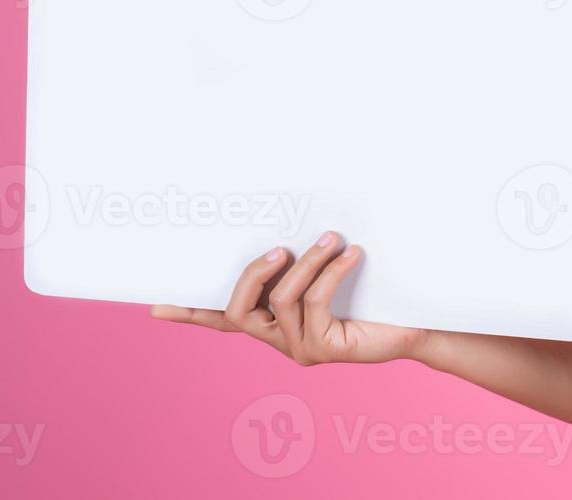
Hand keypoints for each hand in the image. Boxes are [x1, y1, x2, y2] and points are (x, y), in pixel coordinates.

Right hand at [150, 230, 433, 365]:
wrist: (415, 322)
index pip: (223, 319)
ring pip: (282, 301)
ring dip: (305, 263)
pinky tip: (353, 255)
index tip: (155, 307)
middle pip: (239, 311)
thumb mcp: (329, 268)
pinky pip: (316, 303)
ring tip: (330, 238)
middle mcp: (280, 339)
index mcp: (274, 321)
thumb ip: (301, 256)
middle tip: (280, 247)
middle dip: (253, 274)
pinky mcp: (325, 349)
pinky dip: (331, 273)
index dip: (190, 313)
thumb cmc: (372, 291)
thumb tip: (286, 221)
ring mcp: (300, 349)